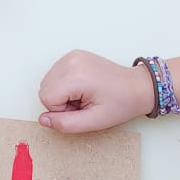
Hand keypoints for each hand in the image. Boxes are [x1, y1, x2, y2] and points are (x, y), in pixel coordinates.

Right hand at [38, 49, 155, 132]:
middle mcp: (71, 61)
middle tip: (84, 103)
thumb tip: (43, 120)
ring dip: (62, 93)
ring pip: (48, 82)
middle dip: (61, 102)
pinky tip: (82, 87)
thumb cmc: (121, 103)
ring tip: (84, 95)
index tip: (82, 108)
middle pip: (44, 88)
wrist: (137, 87)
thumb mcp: (94, 121)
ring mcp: (71, 56)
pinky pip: (55, 74)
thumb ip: (65, 124)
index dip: (62, 110)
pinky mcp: (73, 55)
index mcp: (76, 75)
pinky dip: (65, 85)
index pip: (46, 98)